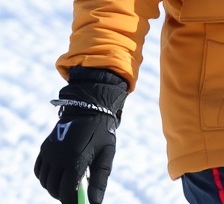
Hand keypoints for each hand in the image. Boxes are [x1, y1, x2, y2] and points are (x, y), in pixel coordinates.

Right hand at [34, 67, 127, 203]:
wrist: (90, 108)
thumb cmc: (102, 133)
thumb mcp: (106, 154)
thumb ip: (100, 179)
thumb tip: (96, 202)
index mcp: (75, 159)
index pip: (67, 192)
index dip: (71, 201)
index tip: (77, 203)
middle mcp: (58, 156)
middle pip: (54, 188)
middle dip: (63, 195)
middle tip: (75, 194)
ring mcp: (49, 152)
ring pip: (45, 181)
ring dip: (54, 187)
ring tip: (69, 183)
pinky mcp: (44, 148)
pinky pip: (39, 171)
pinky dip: (46, 177)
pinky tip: (58, 175)